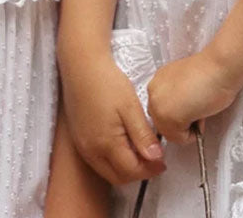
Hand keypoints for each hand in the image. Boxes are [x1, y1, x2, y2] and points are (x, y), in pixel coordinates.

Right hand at [60, 51, 165, 185]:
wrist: (81, 67)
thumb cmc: (107, 82)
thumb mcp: (130, 107)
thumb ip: (142, 135)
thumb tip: (155, 158)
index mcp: (106, 144)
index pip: (131, 171)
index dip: (150, 170)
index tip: (163, 162)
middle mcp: (91, 151)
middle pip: (118, 176)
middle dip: (139, 173)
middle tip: (155, 160)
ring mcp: (83, 147)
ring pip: (107, 171)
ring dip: (125, 168)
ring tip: (142, 153)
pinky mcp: (79, 139)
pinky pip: (98, 161)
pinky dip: (113, 161)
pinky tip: (124, 146)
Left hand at [147, 49, 241, 144]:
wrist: (220, 67)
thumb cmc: (212, 71)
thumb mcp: (185, 81)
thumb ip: (176, 96)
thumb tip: (180, 110)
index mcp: (158, 81)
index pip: (162, 109)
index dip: (180, 110)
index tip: (191, 102)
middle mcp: (153, 92)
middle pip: (163, 123)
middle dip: (181, 120)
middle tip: (197, 105)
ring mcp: (158, 106)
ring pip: (170, 133)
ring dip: (187, 126)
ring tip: (199, 107)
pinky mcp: (168, 118)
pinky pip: (180, 139)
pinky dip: (193, 133)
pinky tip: (200, 112)